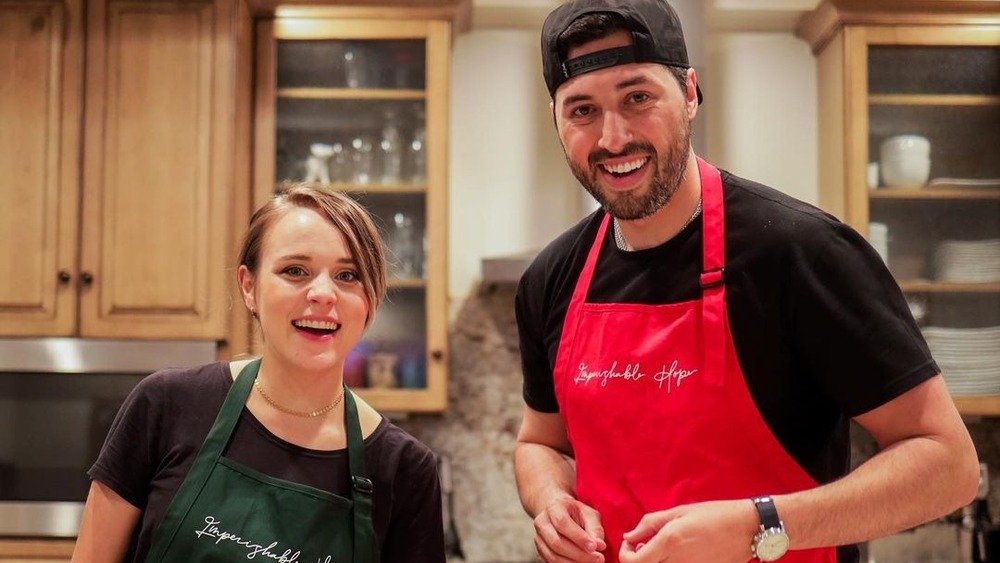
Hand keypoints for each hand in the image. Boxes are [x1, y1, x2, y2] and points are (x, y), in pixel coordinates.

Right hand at [533, 496, 606, 562]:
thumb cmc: (576, 513)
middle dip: (579, 554)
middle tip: (598, 558)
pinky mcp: (540, 551)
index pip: (563, 523)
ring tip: (591, 562)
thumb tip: (599, 545)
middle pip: (556, 543)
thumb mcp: (589, 514)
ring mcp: (539, 538)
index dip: (579, 537)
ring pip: (552, 556)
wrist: (559, 513)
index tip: (594, 547)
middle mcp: (542, 523)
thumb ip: (595, 528)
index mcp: (554, 508)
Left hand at [619, 499, 756, 562]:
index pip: (634, 561)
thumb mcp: (679, 512)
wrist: (747, 529)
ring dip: (654, 561)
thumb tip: (629, 536)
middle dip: (637, 559)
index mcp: (669, 541)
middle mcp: (678, 560)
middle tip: (641, 546)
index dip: (625, 554)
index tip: (630, 544)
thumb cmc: (714, 515)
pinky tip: (676, 554)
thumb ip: (650, 524)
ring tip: (660, 549)